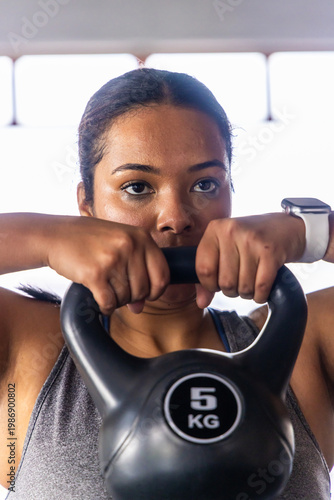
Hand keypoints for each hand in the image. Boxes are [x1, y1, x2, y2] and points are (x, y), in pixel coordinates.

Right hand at [46, 216, 169, 314]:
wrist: (56, 235)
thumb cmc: (89, 240)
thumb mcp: (119, 244)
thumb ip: (135, 271)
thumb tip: (140, 307)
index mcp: (141, 237)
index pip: (163, 274)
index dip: (157, 291)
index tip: (148, 295)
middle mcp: (130, 246)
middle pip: (144, 289)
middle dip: (132, 297)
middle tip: (119, 293)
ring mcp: (113, 259)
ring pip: (126, 297)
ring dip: (117, 300)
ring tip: (106, 291)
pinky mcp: (95, 274)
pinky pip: (109, 302)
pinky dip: (105, 306)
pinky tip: (100, 300)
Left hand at [194, 213, 304, 307]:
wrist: (285, 227)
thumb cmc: (250, 240)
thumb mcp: (225, 248)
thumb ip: (208, 274)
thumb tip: (202, 303)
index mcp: (215, 229)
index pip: (203, 269)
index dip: (210, 285)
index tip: (217, 283)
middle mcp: (232, 231)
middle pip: (225, 281)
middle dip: (232, 290)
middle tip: (239, 281)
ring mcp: (252, 241)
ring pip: (243, 287)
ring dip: (247, 292)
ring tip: (251, 281)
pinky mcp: (271, 252)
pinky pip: (261, 287)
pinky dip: (260, 294)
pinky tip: (261, 287)